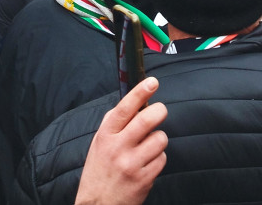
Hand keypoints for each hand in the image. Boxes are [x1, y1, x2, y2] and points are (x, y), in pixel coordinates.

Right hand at [75, 76, 167, 204]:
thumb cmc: (99, 172)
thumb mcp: (98, 144)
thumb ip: (113, 124)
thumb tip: (133, 102)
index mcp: (105, 136)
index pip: (124, 109)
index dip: (140, 92)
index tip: (152, 82)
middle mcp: (118, 149)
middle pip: (147, 120)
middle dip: (160, 111)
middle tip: (160, 111)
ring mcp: (132, 164)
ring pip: (160, 139)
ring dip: (158, 140)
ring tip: (148, 147)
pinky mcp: (144, 179)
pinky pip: (162, 159)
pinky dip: (158, 159)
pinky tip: (147, 164)